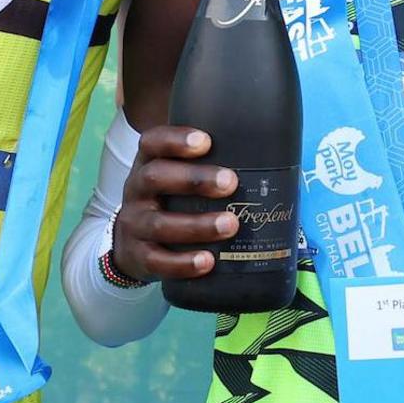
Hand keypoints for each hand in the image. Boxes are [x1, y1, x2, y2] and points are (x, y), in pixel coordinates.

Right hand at [110, 123, 238, 283]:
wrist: (132, 245)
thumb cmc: (169, 201)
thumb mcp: (176, 177)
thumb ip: (208, 162)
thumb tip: (272, 150)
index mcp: (148, 163)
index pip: (152, 142)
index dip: (175, 139)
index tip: (206, 141)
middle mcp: (136, 190)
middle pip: (155, 177)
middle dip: (194, 179)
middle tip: (230, 182)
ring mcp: (134, 224)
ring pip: (160, 224)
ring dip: (197, 225)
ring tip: (231, 224)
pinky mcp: (138, 256)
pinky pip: (156, 261)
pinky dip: (183, 263)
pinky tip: (208, 261)